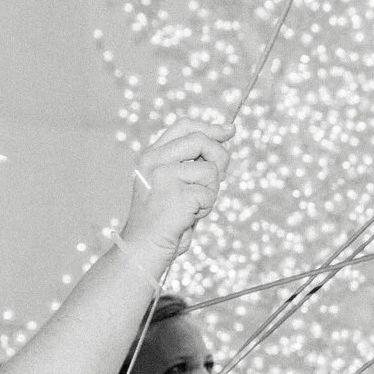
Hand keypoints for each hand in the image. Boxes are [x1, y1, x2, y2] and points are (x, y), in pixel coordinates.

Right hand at [121, 116, 232, 264]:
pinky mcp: (176, 194)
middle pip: (200, 141)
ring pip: (210, 170)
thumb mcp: (172, 185)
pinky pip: (209, 194)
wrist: (144, 247)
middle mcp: (154, 161)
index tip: (230, 130)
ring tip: (194, 206)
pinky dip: (206, 208)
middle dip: (220, 157)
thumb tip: (222, 148)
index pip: (183, 127)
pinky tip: (190, 217)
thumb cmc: (163, 220)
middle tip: (223, 176)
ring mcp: (163, 176)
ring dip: (211, 191)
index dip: (209, 127)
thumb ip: (189, 165)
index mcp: (151, 156)